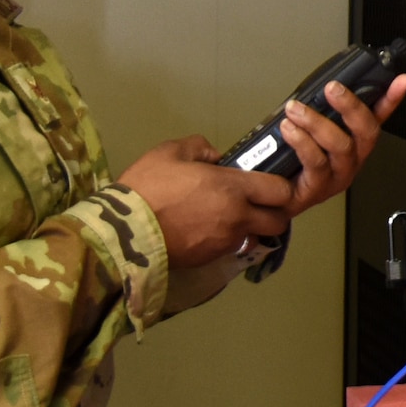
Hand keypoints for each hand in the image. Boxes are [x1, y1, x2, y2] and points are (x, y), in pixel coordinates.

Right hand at [115, 136, 293, 269]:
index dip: (280, 186)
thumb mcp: (171, 152)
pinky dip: (227, 239)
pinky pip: (231, 247)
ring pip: (256, 236)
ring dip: (250, 227)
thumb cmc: (148, 186)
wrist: (125, 231)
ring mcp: (226, 241)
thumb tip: (216, 157)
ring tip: (228, 216)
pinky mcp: (212, 258)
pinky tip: (207, 229)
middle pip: (279, 221)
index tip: (269, 182)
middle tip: (259, 203)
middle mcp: (238, 217)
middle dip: (275, 212)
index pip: (280, 190)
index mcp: (233, 187)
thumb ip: (200, 148)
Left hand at [279, 73, 405, 215]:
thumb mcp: (307, 131)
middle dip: (351, 106)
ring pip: (340, 146)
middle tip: (332, 88)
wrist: (271, 199)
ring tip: (295, 109)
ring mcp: (337, 176)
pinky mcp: (318, 189)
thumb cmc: (292, 162)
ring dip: (316, 122)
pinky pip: (316, 162)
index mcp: (354, 143)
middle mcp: (352, 160)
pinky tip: (288, 129)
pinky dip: (301, 141)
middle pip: (366, 131)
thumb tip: (324, 85)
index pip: (379, 116)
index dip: (392, 98)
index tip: (402, 80)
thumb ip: (320, 111)